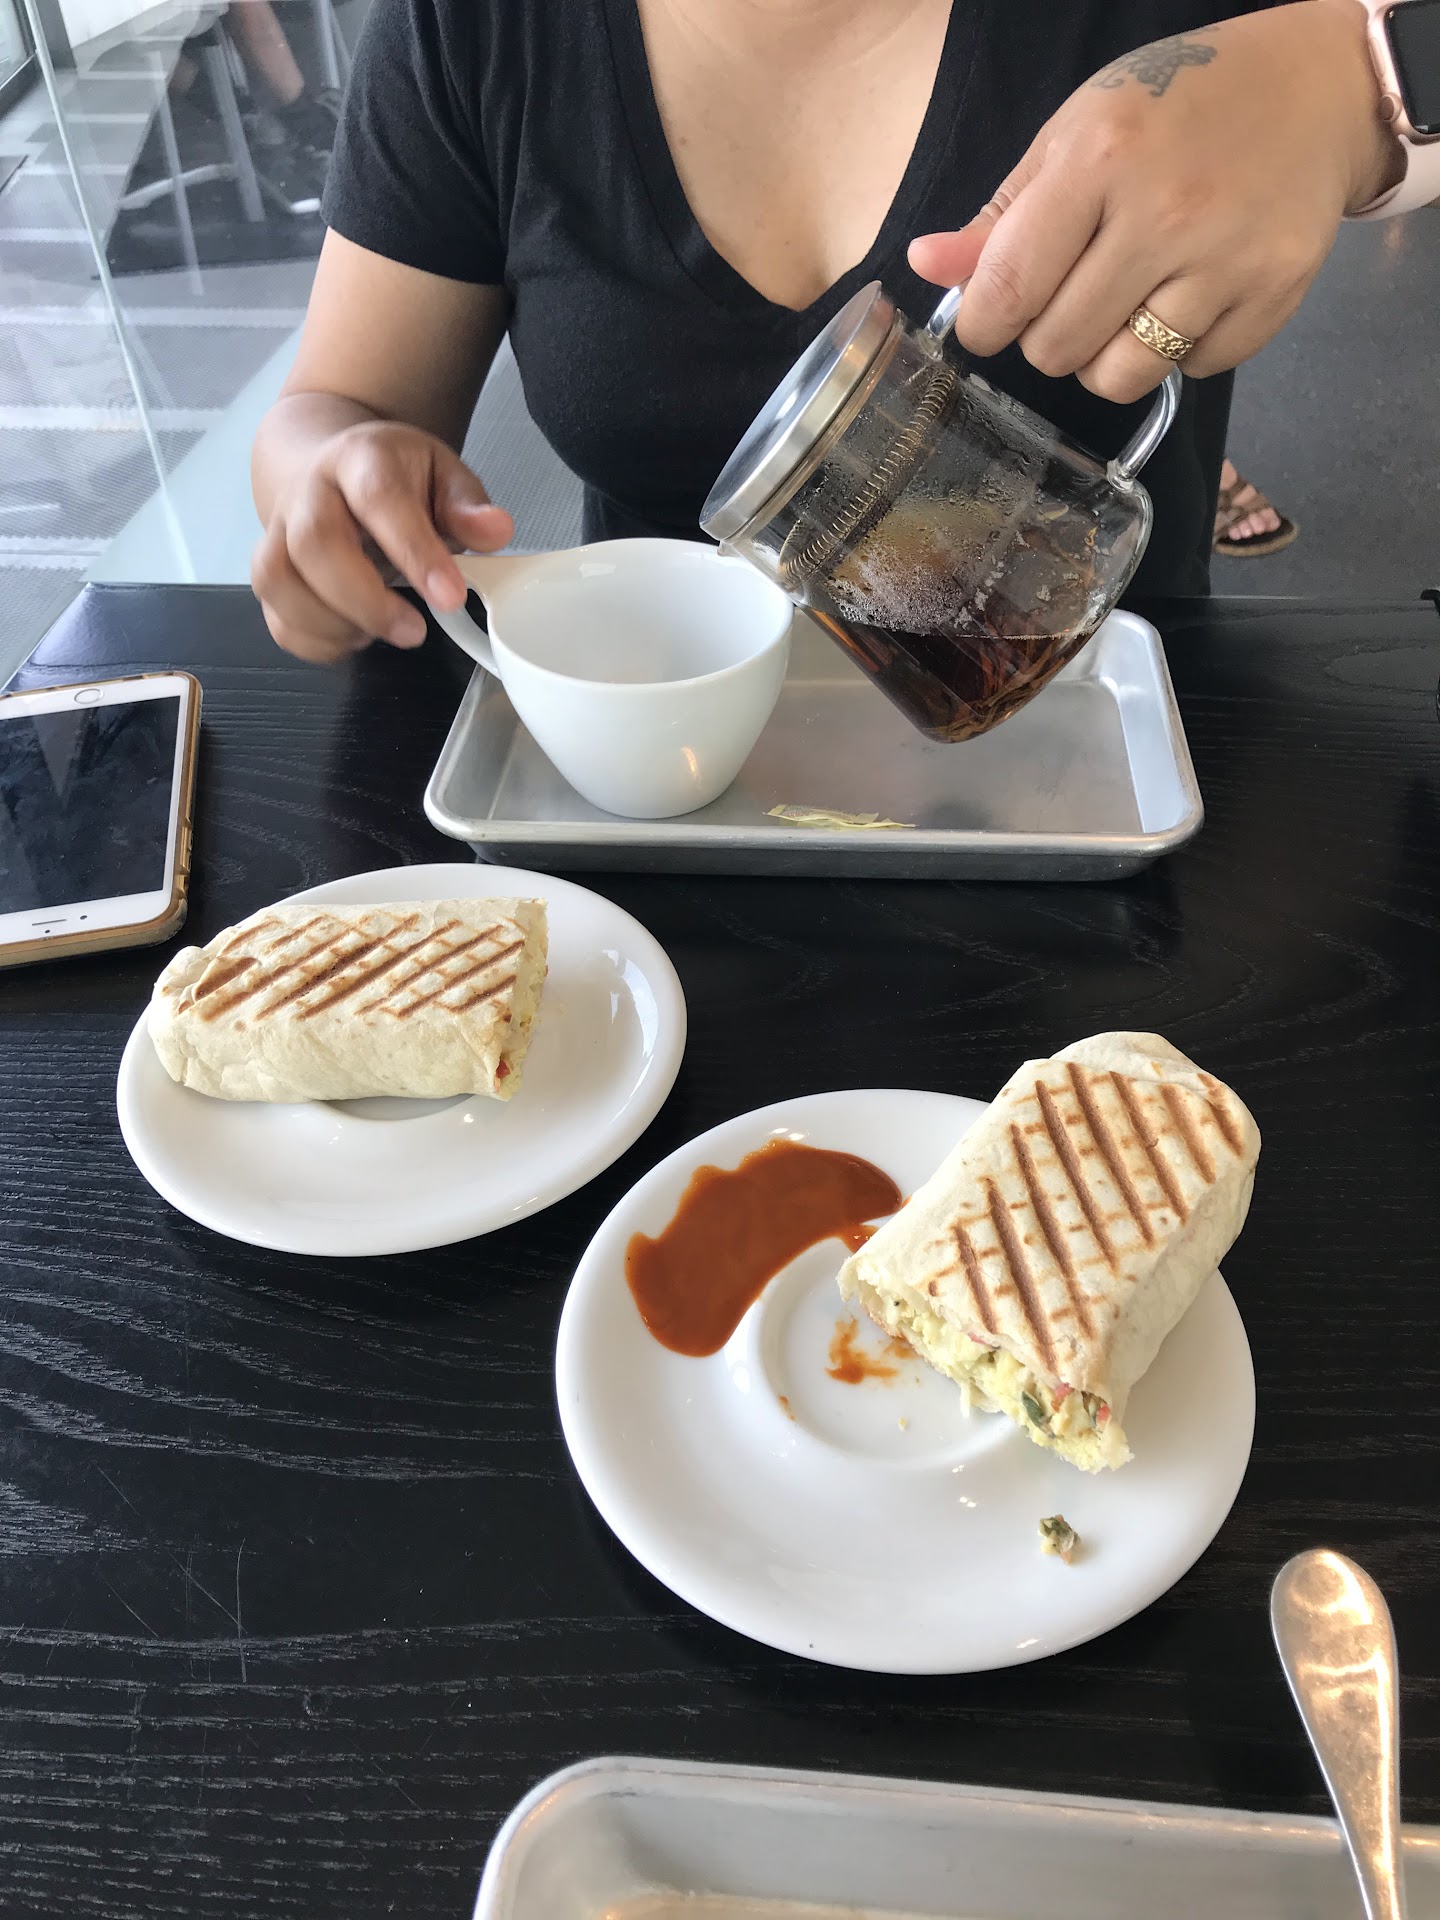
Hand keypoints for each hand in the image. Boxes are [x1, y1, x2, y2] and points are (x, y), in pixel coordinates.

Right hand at [252, 420, 512, 664]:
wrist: (331, 470)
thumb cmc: (394, 479)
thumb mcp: (442, 476)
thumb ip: (467, 506)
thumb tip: (496, 530)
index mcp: (359, 460)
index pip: (379, 498)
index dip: (415, 551)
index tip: (450, 596)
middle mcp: (308, 493)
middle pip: (313, 543)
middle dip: (366, 600)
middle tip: (414, 631)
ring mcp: (278, 533)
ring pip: (279, 581)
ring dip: (334, 624)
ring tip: (380, 632)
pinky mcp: (268, 574)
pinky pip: (278, 619)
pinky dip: (318, 642)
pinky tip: (354, 636)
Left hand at [908, 1, 1402, 402]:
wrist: (1314, 92)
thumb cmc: (1176, 108)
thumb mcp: (1077, 134)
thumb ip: (1002, 213)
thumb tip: (925, 267)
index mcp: (1100, 160)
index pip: (1010, 288)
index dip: (984, 324)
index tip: (989, 321)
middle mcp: (1164, 215)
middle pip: (1058, 348)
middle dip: (1048, 337)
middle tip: (1073, 295)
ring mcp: (1224, 262)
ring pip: (1120, 378)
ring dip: (1106, 358)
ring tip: (1123, 308)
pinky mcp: (1270, 298)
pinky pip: (1189, 372)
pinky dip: (1177, 351)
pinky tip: (1187, 297)